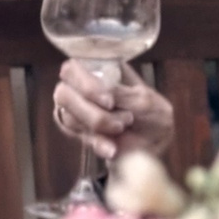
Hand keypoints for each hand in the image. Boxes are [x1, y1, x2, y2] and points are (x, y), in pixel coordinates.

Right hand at [54, 59, 173, 160]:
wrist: (155, 144)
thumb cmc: (152, 113)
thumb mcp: (143, 99)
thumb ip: (119, 93)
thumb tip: (100, 93)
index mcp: (97, 69)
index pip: (71, 69)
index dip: (85, 85)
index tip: (110, 101)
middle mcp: (80, 87)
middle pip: (63, 94)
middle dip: (92, 112)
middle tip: (119, 123)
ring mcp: (76, 110)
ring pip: (69, 118)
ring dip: (99, 126)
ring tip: (123, 128)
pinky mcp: (78, 132)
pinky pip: (78, 137)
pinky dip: (98, 144)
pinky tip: (113, 149)